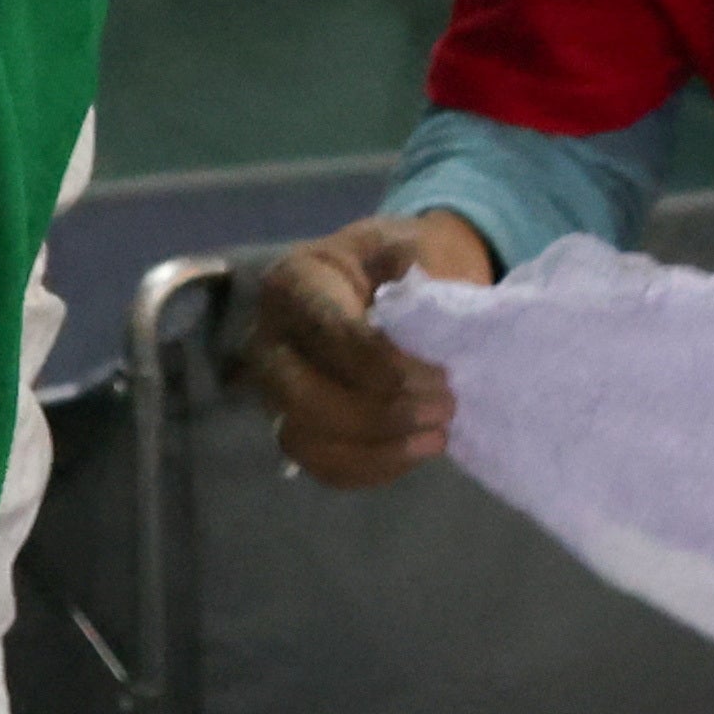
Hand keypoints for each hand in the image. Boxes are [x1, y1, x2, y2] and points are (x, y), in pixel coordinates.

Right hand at [234, 209, 493, 486]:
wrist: (397, 280)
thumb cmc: (402, 260)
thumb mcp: (413, 246)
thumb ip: (416, 277)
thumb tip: (425, 320)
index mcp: (293, 283)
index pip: (328, 335)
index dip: (385, 365)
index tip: (442, 377)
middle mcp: (269, 340)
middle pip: (303, 397)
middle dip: (379, 413)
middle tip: (444, 408)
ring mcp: (275, 390)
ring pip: (306, 440)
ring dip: (377, 449)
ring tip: (436, 438)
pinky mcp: (297, 425)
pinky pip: (323, 463)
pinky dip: (372, 467)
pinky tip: (417, 450)